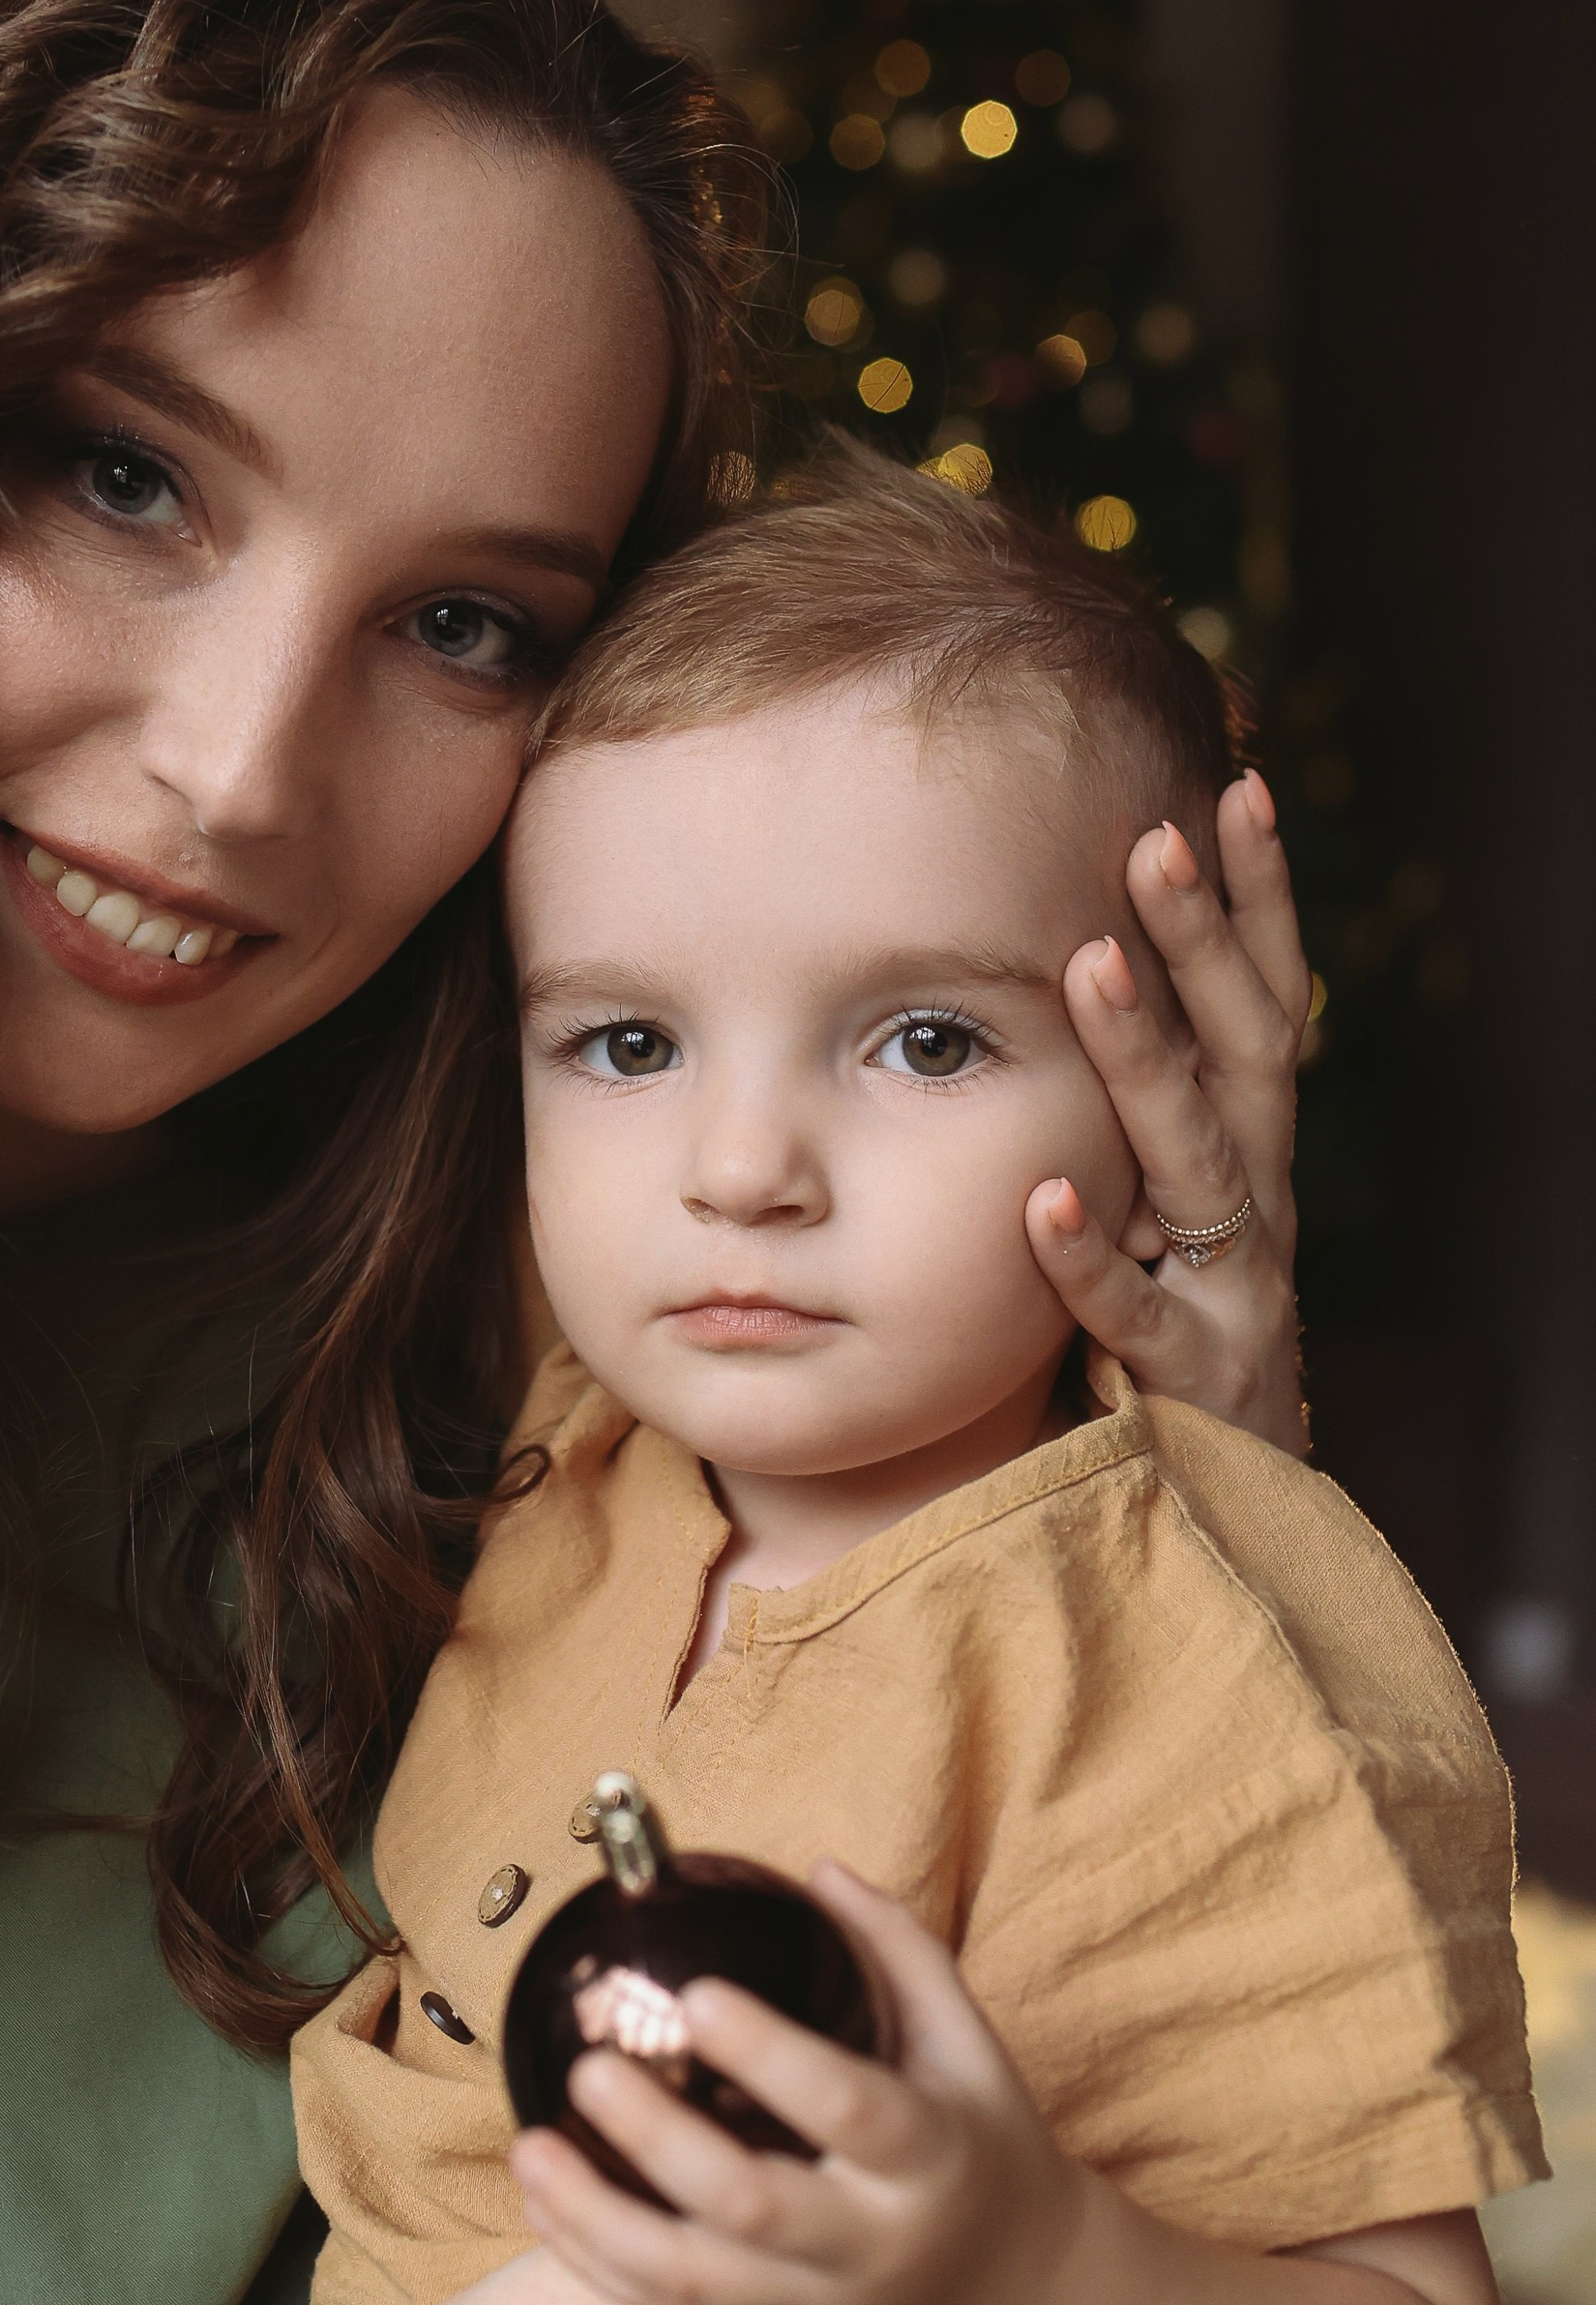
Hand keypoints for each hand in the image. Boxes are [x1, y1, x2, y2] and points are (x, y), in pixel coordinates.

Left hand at [511, 1862, 1090, 2304]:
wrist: (1012, 2291)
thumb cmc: (978, 2139)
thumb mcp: (967, 2042)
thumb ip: (898, 1951)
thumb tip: (817, 1868)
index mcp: (930, 2159)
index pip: (850, 2109)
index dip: (772, 2056)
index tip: (697, 1995)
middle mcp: (870, 2241)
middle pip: (752, 2207)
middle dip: (661, 2142)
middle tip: (591, 2071)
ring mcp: (814, 2301)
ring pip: (690, 2281)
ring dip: (597, 2217)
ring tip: (531, 2146)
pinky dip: (593, 2259)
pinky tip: (542, 2196)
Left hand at [1025, 773, 1310, 1453]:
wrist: (1226, 1515)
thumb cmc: (1171, 1338)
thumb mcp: (1163, 1209)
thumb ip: (1138, 1113)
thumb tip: (1083, 966)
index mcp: (1249, 1153)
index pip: (1264, 1002)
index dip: (1256, 902)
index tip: (1233, 789)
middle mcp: (1257, 1207)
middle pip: (1244, 1050)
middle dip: (1205, 940)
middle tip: (1158, 834)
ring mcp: (1231, 1292)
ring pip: (1195, 1160)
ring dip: (1143, 1056)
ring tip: (1090, 962)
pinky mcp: (1188, 1382)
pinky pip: (1129, 1313)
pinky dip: (1087, 1259)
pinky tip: (1039, 1204)